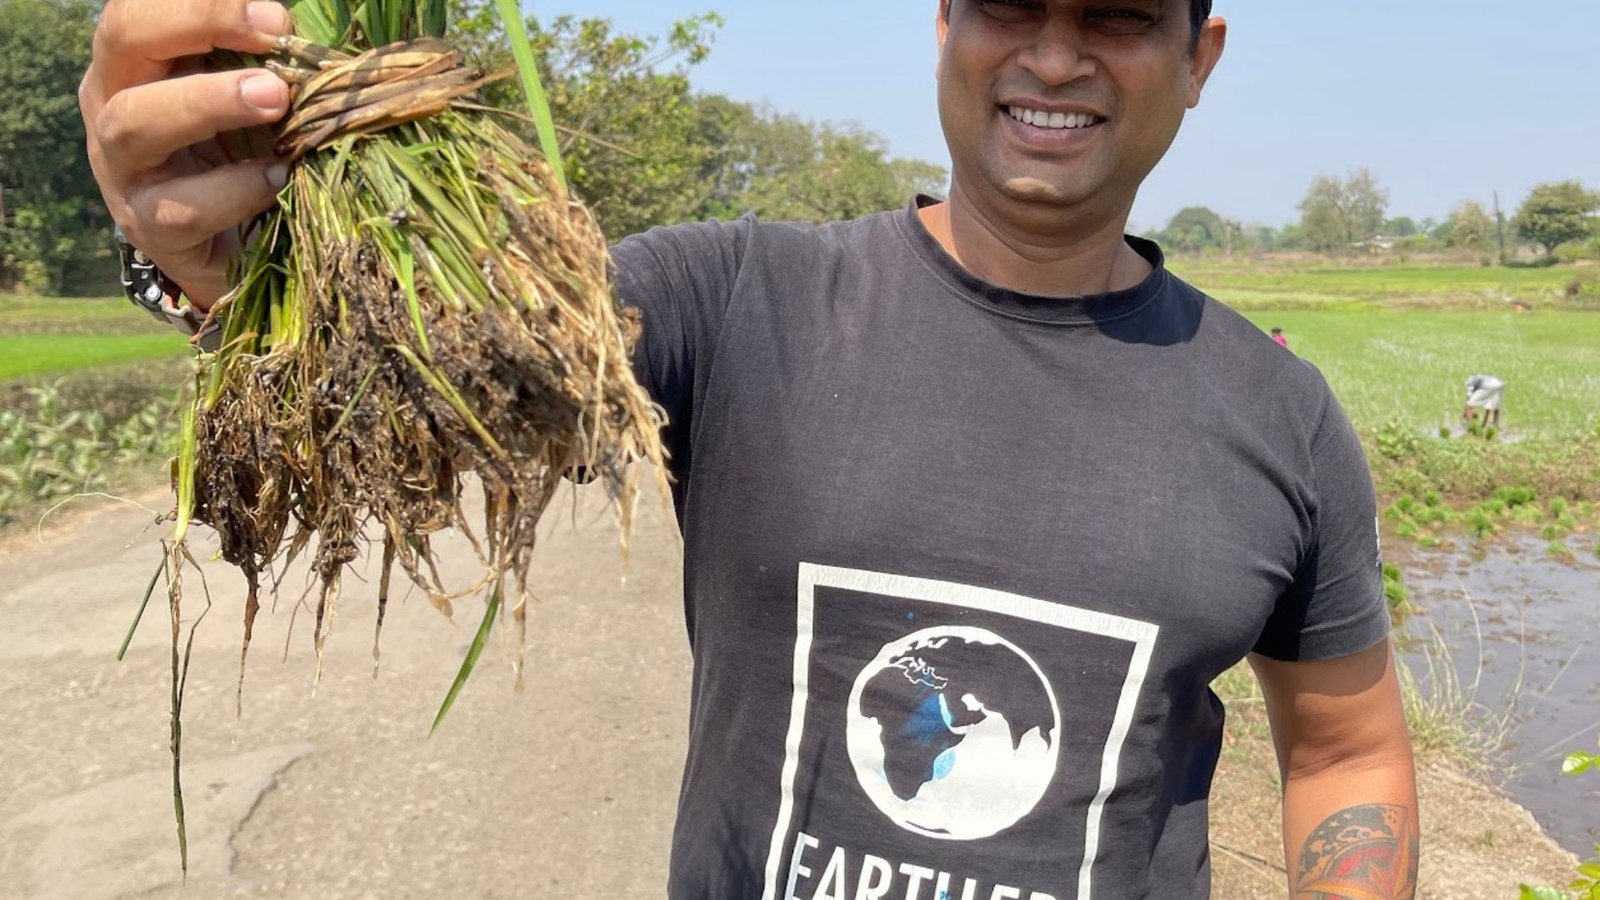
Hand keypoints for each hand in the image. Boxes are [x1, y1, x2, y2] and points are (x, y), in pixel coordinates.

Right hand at [79, 0, 295, 309]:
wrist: (237, 256)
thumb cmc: (245, 155)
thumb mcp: (251, 100)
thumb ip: (267, 63)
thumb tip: (314, 32)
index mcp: (137, 61)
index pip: (142, 7)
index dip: (202, 2)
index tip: (274, 13)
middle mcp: (114, 102)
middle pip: (123, 40)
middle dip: (197, 24)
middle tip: (276, 32)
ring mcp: (122, 169)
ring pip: (135, 122)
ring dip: (207, 103)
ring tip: (274, 98)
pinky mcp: (149, 229)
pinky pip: (179, 207)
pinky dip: (232, 189)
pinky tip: (277, 177)